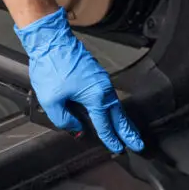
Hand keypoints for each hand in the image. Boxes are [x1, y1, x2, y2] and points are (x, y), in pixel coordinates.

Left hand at [15, 8, 143, 153]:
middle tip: (137, 143)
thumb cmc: (51, 66)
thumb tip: (74, 128)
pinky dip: (113, 108)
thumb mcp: (51, 101)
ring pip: (115, 106)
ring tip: (128, 131)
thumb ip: (64, 120)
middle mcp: (103, 88)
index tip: (117, 148)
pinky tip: (111, 112)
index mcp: (95, 97)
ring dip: (122, 120)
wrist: (51, 40)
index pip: (104, 124)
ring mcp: (102, 80)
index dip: (111, 139)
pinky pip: (109, 96)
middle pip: (119, 116)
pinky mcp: (96, 74)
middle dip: (128, 132)